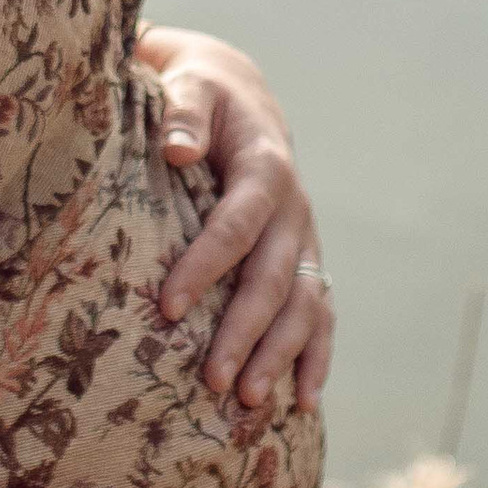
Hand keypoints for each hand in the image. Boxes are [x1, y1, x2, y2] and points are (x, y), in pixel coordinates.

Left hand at [138, 25, 334, 412]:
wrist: (241, 95)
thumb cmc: (202, 94)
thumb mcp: (190, 86)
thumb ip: (181, 113)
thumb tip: (176, 148)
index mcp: (266, 166)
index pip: (237, 224)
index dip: (205, 266)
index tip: (167, 307)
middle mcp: (294, 208)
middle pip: (274, 278)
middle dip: (244, 330)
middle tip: (213, 379)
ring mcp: (305, 238)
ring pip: (303, 304)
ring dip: (280, 355)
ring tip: (248, 400)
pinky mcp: (306, 260)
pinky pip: (320, 314)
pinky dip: (315, 357)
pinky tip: (303, 401)